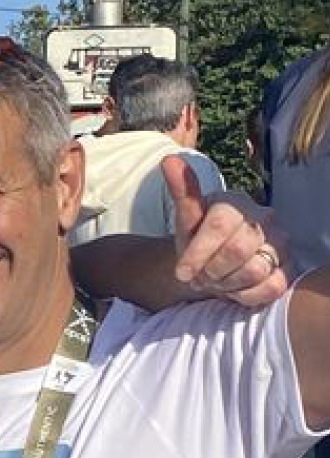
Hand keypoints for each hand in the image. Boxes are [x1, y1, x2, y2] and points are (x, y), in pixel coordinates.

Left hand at [164, 154, 287, 306]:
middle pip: (237, 249)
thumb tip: (169, 161)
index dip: (197, 253)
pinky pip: (269, 288)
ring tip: (216, 279)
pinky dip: (244, 295)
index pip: (219, 225)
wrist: (209, 265)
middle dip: (211, 270)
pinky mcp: (287, 269)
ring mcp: (280, 244)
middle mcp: (264, 219)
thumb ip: (181, 192)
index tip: (182, 271)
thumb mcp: (185, 220)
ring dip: (226, 283)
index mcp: (236, 203)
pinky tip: (234, 289)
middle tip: (200, 276)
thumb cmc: (197, 241)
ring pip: (254, 270)